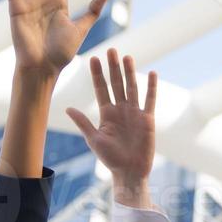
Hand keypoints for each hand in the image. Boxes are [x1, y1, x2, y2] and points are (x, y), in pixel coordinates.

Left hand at [66, 49, 156, 198]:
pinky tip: (153, 73)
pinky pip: (150, 100)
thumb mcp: (94, 139)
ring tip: (127, 57)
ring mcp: (134, 113)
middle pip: (116, 84)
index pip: (101, 89)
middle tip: (111, 50)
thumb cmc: (110, 159)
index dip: (97, 74)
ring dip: (130, 72)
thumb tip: (68, 108)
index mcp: (106, 113)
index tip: (93, 59)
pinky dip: (151, 87)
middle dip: (113, 68)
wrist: (129, 172)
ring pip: (132, 88)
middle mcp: (120, 110)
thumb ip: (83, 122)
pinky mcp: (147, 119)